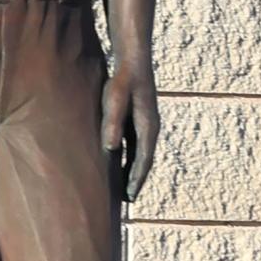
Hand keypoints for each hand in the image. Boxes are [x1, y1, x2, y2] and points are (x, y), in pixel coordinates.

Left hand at [101, 64, 159, 202]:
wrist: (133, 58)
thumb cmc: (122, 77)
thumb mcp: (114, 98)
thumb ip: (112, 121)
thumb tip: (110, 148)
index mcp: (148, 127)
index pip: (143, 160)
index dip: (136, 179)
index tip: (129, 198)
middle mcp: (150, 128)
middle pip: (144, 161)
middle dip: (136, 180)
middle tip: (126, 201)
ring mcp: (146, 124)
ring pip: (140, 154)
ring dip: (133, 171)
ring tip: (123, 188)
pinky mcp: (138, 119)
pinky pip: (136, 145)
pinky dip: (130, 158)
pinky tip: (118, 164)